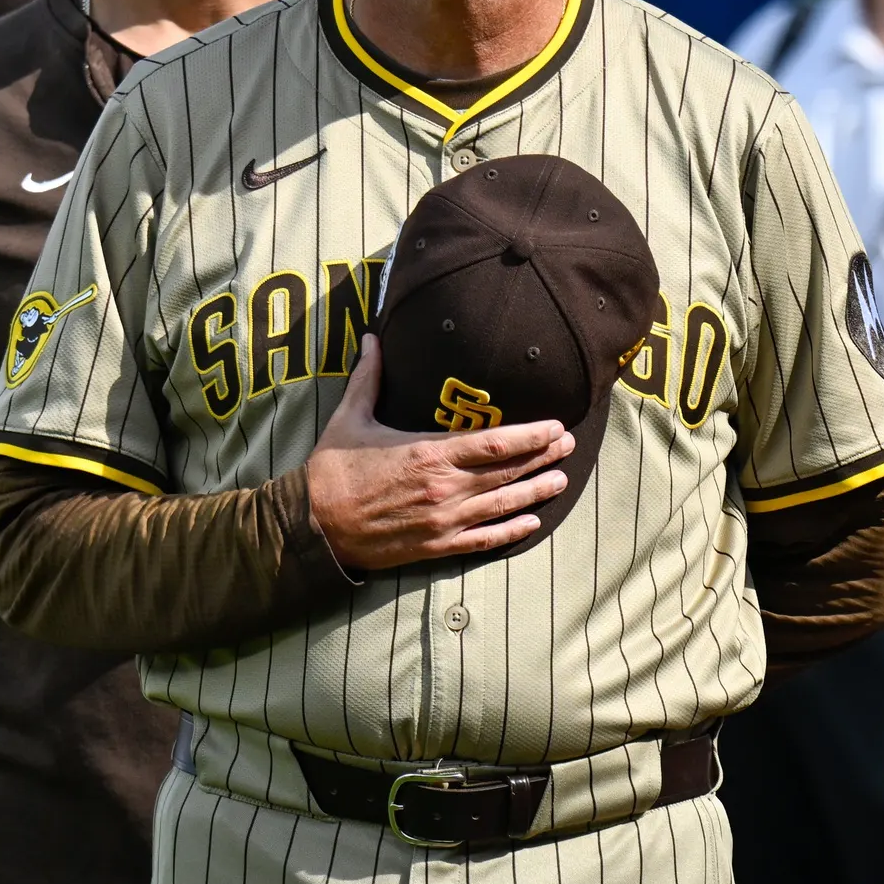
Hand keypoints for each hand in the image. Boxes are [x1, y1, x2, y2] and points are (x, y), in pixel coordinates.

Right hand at [303, 336, 575, 570]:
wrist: (314, 525)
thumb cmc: (332, 469)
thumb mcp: (350, 417)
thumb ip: (368, 377)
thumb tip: (372, 337)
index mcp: (428, 454)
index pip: (495, 443)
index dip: (531, 436)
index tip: (555, 426)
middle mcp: (444, 488)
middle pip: (508, 472)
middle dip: (542, 457)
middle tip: (569, 446)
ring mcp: (444, 520)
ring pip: (502, 505)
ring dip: (536, 492)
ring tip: (561, 479)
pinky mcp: (437, 546)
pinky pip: (484, 539)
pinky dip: (511, 532)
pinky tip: (531, 523)